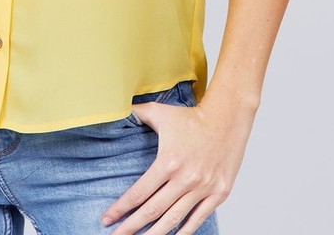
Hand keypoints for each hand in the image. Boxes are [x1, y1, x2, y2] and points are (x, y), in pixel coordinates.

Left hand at [100, 91, 256, 233]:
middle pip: (153, 211)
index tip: (107, 218)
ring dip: (155, 234)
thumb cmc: (192, 117)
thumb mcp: (160, 112)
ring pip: (174, 219)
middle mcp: (185, 179)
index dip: (121, 208)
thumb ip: (137, 113)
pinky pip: (198, 218)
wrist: (227, 119)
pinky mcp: (219, 193)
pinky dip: (185, 231)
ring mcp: (203, 188)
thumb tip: (118, 110)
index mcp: (168, 162)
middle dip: (131, 227)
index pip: (139, 192)